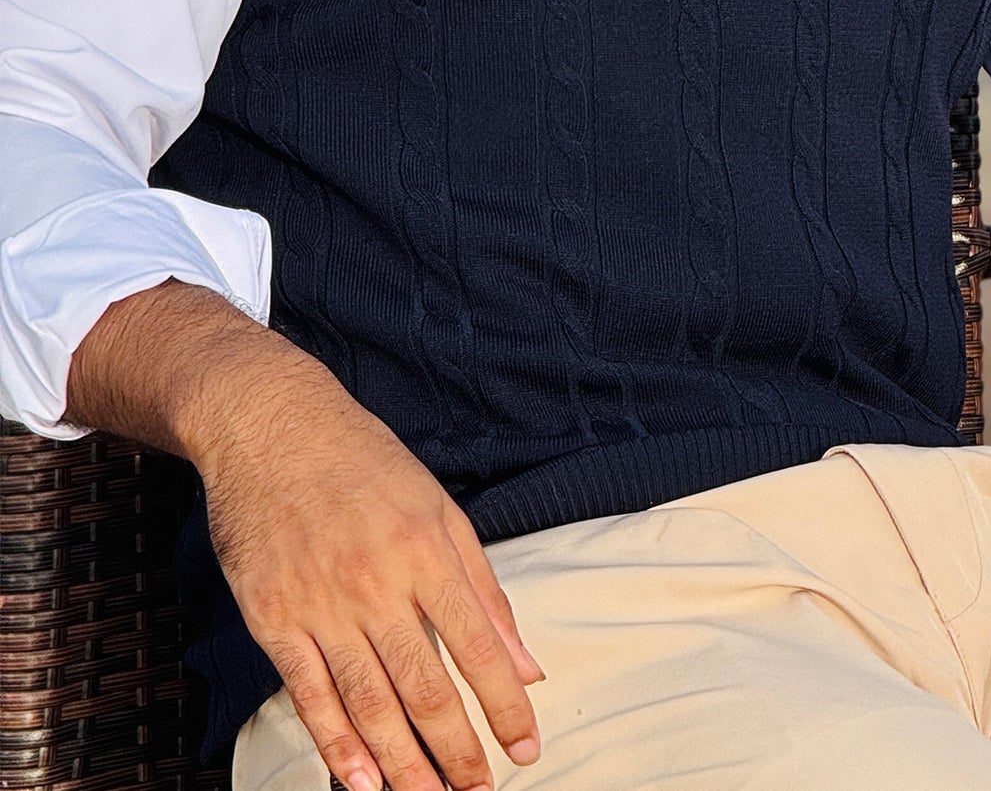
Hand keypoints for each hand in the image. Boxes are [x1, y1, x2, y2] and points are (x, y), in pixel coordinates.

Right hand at [199, 362, 544, 790]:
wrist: (271, 428)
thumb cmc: (366, 464)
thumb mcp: (440, 509)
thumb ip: (484, 588)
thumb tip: (524, 661)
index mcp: (428, 551)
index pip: (478, 645)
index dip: (505, 705)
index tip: (527, 746)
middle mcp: (378, 583)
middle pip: (425, 686)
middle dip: (457, 750)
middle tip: (481, 790)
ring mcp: (321, 604)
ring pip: (370, 701)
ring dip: (402, 763)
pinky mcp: (273, 618)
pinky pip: (309, 694)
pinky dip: (336, 743)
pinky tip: (360, 781)